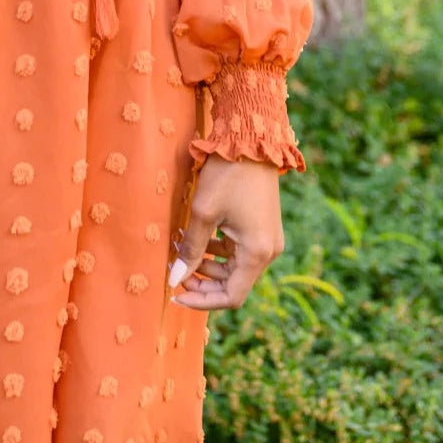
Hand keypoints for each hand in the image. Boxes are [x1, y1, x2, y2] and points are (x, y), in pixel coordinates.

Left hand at [168, 154, 284, 310]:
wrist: (251, 142)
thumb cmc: (227, 176)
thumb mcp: (203, 213)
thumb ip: (190, 249)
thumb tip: (175, 278)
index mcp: (257, 253)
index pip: (231, 296)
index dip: (202, 300)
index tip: (176, 293)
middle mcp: (268, 252)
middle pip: (232, 283)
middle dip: (202, 281)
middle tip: (174, 270)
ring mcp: (267, 240)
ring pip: (233, 267)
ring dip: (206, 263)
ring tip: (178, 246)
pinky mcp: (261, 228)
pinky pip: (237, 250)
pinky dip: (216, 249)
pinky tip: (194, 234)